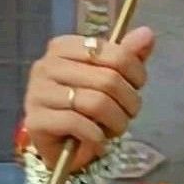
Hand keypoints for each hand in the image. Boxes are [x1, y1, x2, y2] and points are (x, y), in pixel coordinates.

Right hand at [24, 27, 154, 172]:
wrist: (61, 150)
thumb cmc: (86, 112)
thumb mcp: (110, 81)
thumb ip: (126, 57)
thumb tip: (147, 33)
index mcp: (64, 48)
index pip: (113, 52)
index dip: (135, 73)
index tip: (136, 88)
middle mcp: (47, 66)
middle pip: (108, 79)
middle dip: (128, 103)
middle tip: (127, 116)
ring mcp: (38, 93)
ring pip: (96, 103)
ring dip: (116, 122)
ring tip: (113, 131)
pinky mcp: (36, 121)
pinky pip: (79, 124)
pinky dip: (97, 138)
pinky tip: (97, 141)